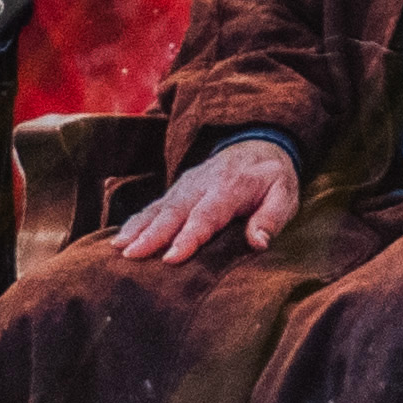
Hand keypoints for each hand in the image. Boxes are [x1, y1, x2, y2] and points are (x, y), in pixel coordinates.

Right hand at [101, 130, 301, 269]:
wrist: (258, 144)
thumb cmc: (272, 178)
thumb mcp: (284, 195)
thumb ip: (271, 218)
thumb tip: (258, 243)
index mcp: (230, 187)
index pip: (206, 215)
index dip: (189, 237)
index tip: (172, 258)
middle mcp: (201, 184)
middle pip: (174, 211)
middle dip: (152, 235)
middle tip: (132, 256)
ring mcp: (186, 185)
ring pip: (159, 208)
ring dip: (137, 228)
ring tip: (118, 248)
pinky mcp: (177, 190)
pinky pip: (153, 206)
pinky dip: (135, 221)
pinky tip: (119, 238)